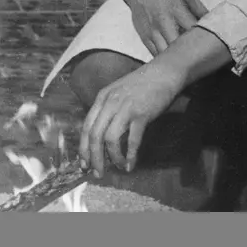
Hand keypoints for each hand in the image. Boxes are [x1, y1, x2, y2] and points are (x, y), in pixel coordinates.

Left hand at [78, 59, 183, 178]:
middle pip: (95, 136)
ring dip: (113, 158)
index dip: (83, 149)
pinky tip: (130, 164)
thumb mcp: (117, 92)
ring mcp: (126, 107)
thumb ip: (107, 110)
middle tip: (98, 174)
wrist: (162, 72)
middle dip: (95, 159)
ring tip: (118, 167)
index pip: (86, 127)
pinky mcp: (142, 114)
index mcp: (102, 98)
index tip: (84, 165)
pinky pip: (132, 140)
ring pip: (111, 139)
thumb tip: (100, 139)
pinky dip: (130, 155)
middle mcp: (111, 102)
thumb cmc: (140, 85)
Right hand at [106, 0, 207, 55]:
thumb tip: (214, 23)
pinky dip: (167, 61)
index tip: (212, 47)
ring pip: (167, 55)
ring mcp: (152, 32)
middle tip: (202, 60)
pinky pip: (157, 56)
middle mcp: (163, 22)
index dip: (203, 40)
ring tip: (190, 65)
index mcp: (176, 8)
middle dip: (190, 55)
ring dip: (178, 61)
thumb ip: (200, 9)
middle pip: (179, 46)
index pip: (192, 29)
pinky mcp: (145, 39)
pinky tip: (176, 63)